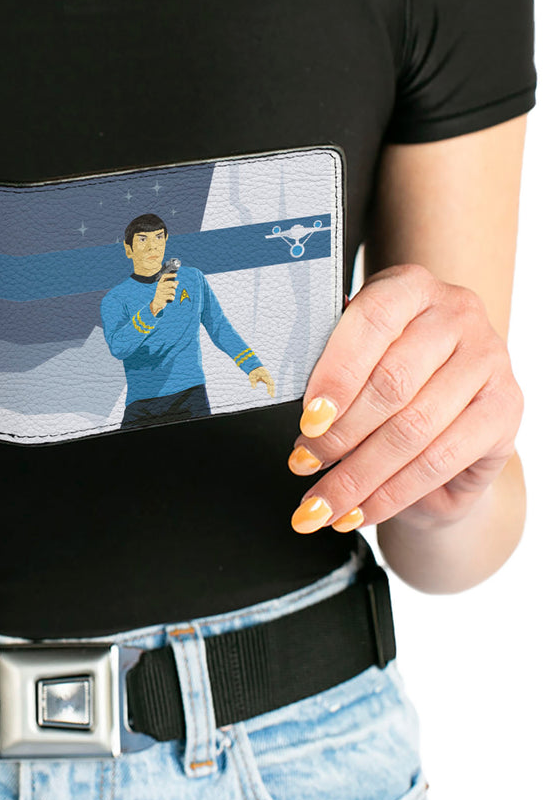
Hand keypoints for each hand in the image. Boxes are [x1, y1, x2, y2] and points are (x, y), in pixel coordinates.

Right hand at [150, 273, 177, 315]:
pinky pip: (171, 297)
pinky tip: (171, 299)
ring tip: (172, 295)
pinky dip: (173, 298)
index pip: (164, 276)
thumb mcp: (166, 288)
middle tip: (175, 287)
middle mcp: (159, 287)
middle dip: (175, 285)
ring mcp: (160, 292)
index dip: (170, 275)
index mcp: (160, 283)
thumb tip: (177, 282)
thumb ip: (171, 285)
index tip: (176, 275)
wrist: (156, 303)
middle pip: (171, 283)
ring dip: (174, 293)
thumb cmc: (163, 294)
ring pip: (172, 291)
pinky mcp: (162, 298)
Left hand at [248, 366, 275, 397]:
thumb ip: (253, 382)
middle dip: (272, 390)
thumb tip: (253, 388)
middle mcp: (268, 376)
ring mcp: (268, 377)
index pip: (269, 383)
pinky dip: (271, 387)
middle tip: (272, 396)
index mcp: (265, 375)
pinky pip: (270, 383)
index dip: (269, 388)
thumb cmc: (253, 372)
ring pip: (272, 383)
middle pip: (272, 383)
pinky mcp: (267, 378)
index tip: (269, 393)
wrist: (254, 367)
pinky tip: (270, 392)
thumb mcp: (252, 377)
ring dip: (272, 389)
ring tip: (272, 395)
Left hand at [286, 264, 521, 533]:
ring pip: (413, 429)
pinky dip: (391, 494)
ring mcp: (488, 358)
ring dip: (358, 476)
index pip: (370, 323)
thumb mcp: (354, 365)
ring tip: (321, 503)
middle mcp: (455, 313)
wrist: (447, 423)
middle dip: (338, 436)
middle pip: (391, 383)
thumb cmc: (387, 384)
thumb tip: (293, 410)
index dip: (335, 376)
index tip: (306, 421)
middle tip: (302, 466)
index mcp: (408, 287)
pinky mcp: (506, 408)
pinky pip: (440, 460)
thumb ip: (328, 371)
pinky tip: (360, 512)